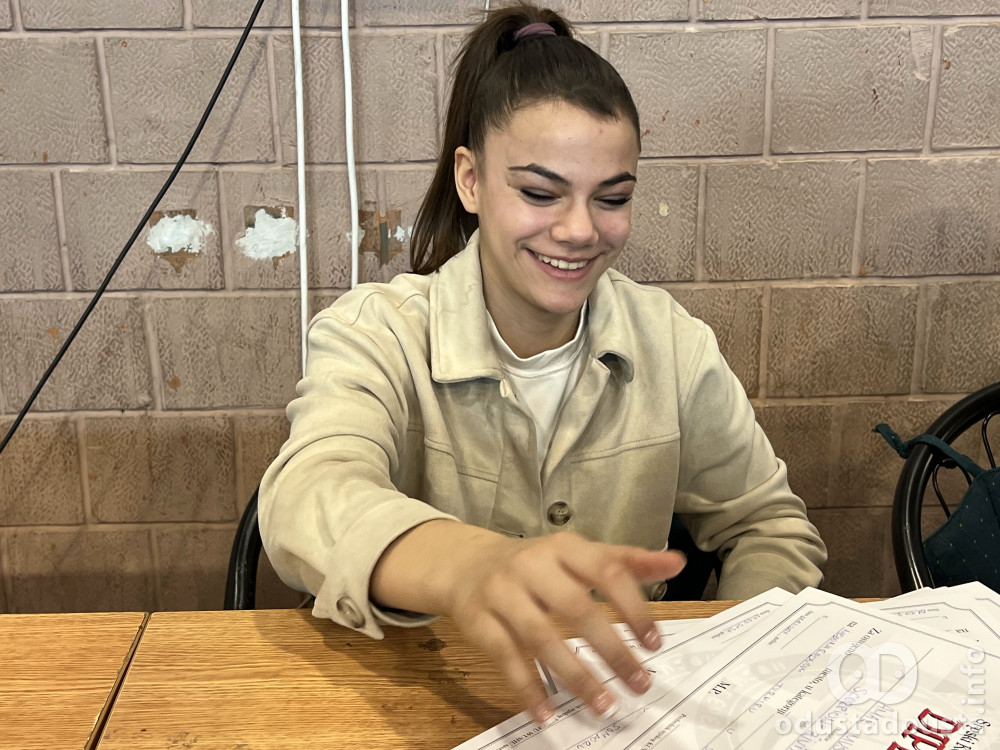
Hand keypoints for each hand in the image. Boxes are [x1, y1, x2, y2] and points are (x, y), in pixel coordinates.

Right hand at [444, 531, 686, 722]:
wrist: (465, 563)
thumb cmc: (535, 563)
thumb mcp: (578, 554)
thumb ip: (626, 561)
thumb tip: (677, 562)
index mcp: (563, 547)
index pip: (605, 571)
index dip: (633, 607)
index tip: (654, 643)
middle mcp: (531, 566)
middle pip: (575, 608)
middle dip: (611, 650)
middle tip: (640, 683)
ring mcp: (501, 593)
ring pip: (541, 638)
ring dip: (575, 676)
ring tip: (604, 705)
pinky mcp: (478, 620)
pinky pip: (505, 658)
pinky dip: (527, 688)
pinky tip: (547, 713)